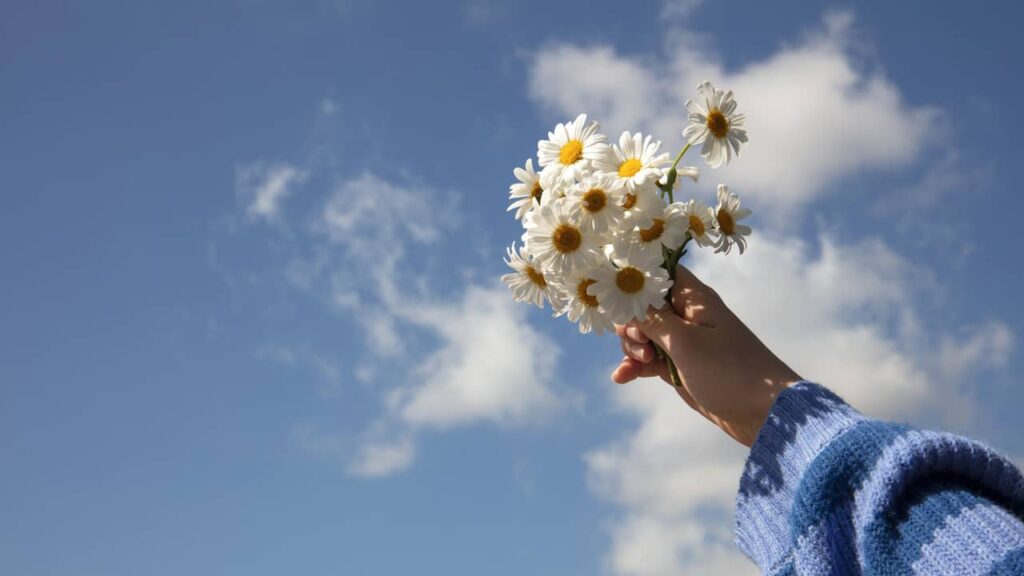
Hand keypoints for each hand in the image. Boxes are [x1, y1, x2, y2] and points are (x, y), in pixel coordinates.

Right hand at [612, 264, 801, 446]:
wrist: (763, 412)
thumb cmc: (728, 370)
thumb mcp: (684, 343)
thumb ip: (651, 320)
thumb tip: (625, 299)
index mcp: (693, 298)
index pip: (659, 272)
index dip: (635, 279)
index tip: (615, 294)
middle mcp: (686, 315)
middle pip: (643, 305)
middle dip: (630, 322)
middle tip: (640, 341)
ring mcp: (682, 342)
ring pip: (642, 333)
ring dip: (632, 346)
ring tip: (641, 362)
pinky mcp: (679, 366)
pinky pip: (648, 360)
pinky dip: (635, 366)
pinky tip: (622, 378)